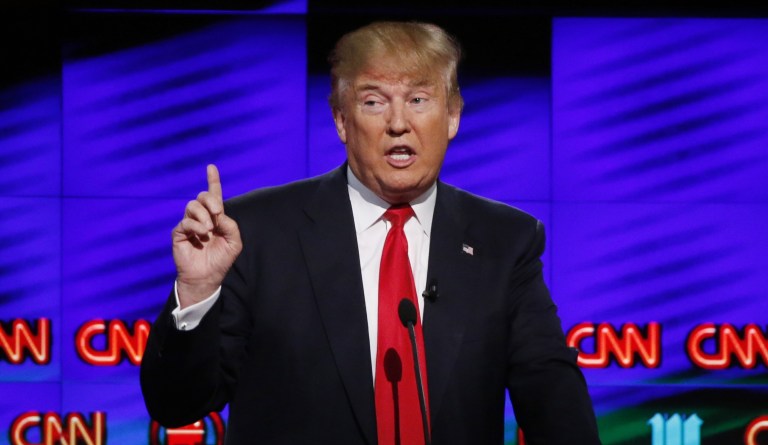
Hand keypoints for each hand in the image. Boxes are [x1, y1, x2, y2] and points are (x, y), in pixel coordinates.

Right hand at [172, 164, 242, 308]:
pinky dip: (195, 226)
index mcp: (215, 217)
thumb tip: (218, 213)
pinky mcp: (179, 233)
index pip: (214, 195)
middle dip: (210, 199)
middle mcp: (201, 218)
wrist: (207, 277)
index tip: (211, 167)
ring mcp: (189, 224)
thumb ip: (230, 224)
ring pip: (192, 206)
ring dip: (203, 216)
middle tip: (217, 212)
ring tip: (209, 230)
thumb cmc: (221, 260)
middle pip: (202, 196)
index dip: (213, 180)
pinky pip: (185, 222)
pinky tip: (201, 235)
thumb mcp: (234, 242)